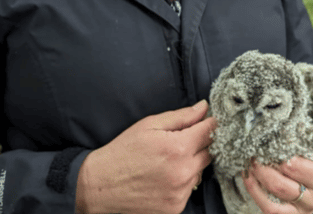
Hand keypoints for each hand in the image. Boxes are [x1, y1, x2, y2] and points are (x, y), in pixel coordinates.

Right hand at [75, 100, 215, 213]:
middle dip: (201, 143)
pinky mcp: (176, 207)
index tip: (206, 120)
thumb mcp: (149, 125)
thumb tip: (204, 108)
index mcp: (178, 148)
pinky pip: (190, 188)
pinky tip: (165, 174)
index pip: (210, 131)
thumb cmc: (123, 151)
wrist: (101, 185)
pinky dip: (183, 180)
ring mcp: (181, 193)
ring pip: (201, 171)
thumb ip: (181, 117)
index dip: (209, 123)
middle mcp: (184, 172)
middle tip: (182, 140)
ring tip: (169, 159)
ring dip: (193, 162)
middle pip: (210, 152)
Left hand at [242, 117, 312, 213]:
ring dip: (260, 178)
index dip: (290, 161)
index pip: (308, 172)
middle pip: (286, 186)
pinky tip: (248, 176)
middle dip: (268, 168)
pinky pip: (270, 210)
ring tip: (252, 162)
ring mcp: (301, 206)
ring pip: (276, 196)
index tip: (275, 144)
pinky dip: (256, 192)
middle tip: (256, 151)